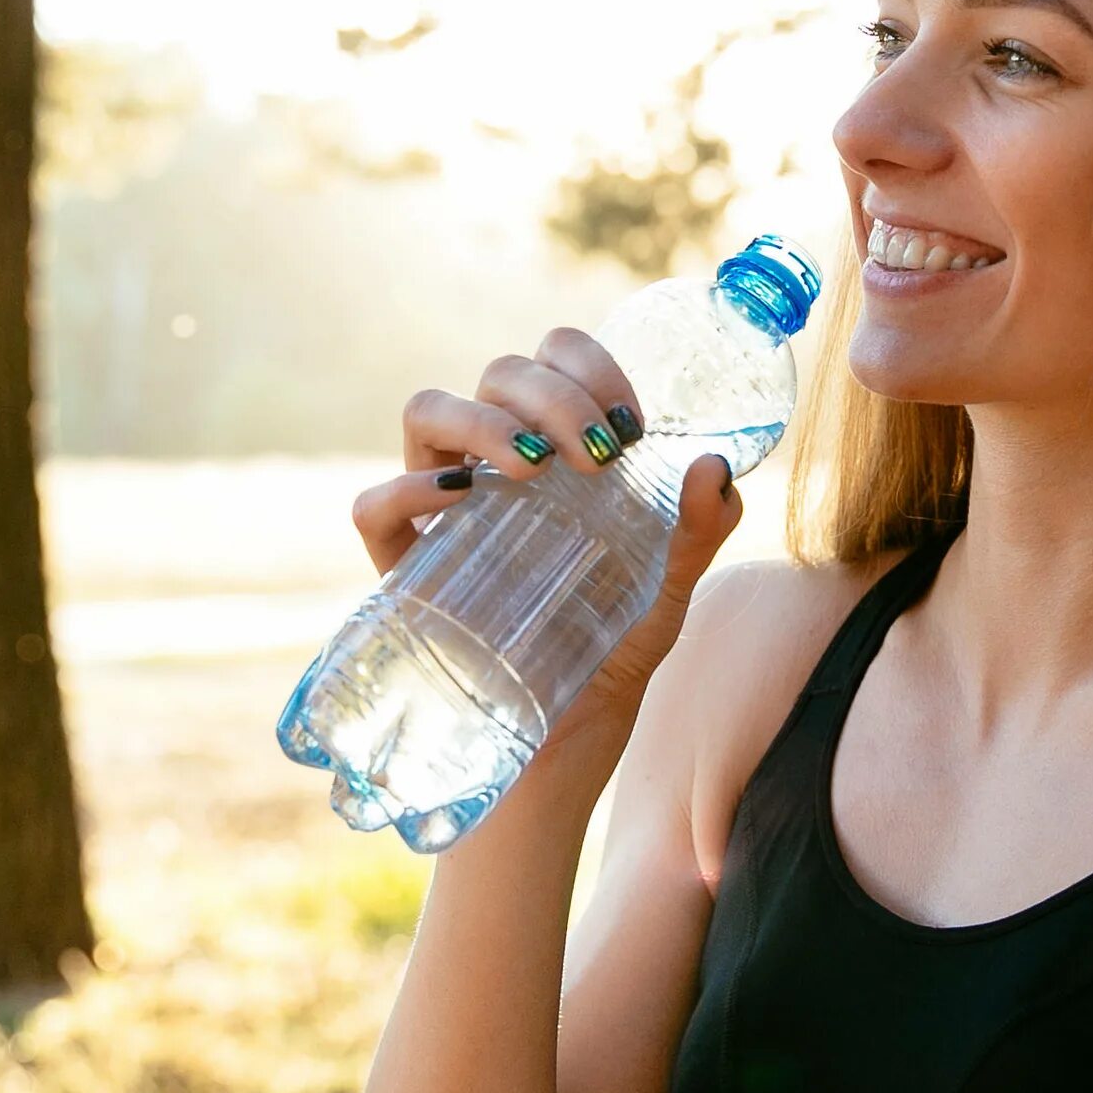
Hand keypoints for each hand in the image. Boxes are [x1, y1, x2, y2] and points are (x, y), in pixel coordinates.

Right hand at [349, 326, 747, 726]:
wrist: (567, 734)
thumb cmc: (613, 648)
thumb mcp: (668, 591)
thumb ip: (699, 530)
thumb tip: (715, 466)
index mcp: (555, 445)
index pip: (553, 358)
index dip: (588, 365)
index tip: (631, 422)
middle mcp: (493, 461)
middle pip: (499, 373)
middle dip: (553, 396)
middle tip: (599, 457)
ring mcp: (440, 507)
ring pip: (428, 410)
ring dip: (484, 421)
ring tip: (535, 469)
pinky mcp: (400, 565)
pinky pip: (376, 505)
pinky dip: (407, 489)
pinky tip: (458, 501)